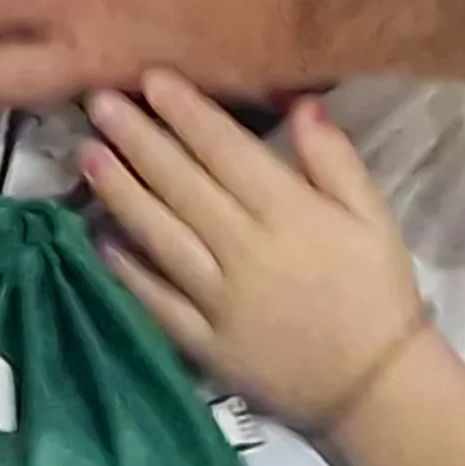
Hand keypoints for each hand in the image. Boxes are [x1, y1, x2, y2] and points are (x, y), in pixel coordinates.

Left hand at [83, 77, 442, 429]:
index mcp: (289, 213)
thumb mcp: (374, 216)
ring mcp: (218, 299)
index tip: (151, 78)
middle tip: (97, 102)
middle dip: (137, 139)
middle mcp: (245, 249)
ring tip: (88, 156)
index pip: (226, 150)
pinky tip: (100, 239)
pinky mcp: (203, 342)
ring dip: (120, 193)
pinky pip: (157, 300)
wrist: (374, 387)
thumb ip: (335, 159)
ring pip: (160, 235)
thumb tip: (301, 102)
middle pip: (181, 184)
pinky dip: (127, 270)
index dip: (186, 111)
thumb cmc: (376, 290)